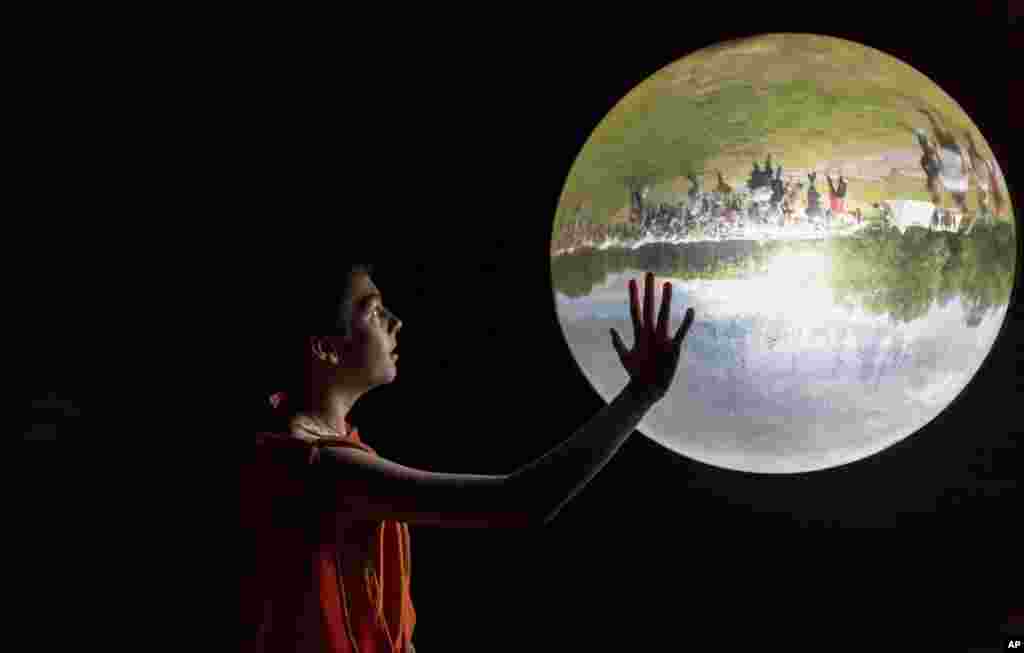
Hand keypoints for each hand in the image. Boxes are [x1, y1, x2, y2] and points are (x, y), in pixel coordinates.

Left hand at [610, 272, 694, 403]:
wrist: (647, 388)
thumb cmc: (635, 373)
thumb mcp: (625, 357)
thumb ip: (618, 343)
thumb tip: (611, 329)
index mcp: (639, 333)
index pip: (635, 310)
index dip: (633, 296)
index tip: (631, 280)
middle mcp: (651, 331)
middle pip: (649, 307)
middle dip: (649, 291)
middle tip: (649, 273)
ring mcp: (662, 338)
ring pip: (664, 315)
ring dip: (665, 300)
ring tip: (668, 284)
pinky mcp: (673, 347)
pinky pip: (680, 332)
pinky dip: (685, 323)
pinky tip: (691, 311)